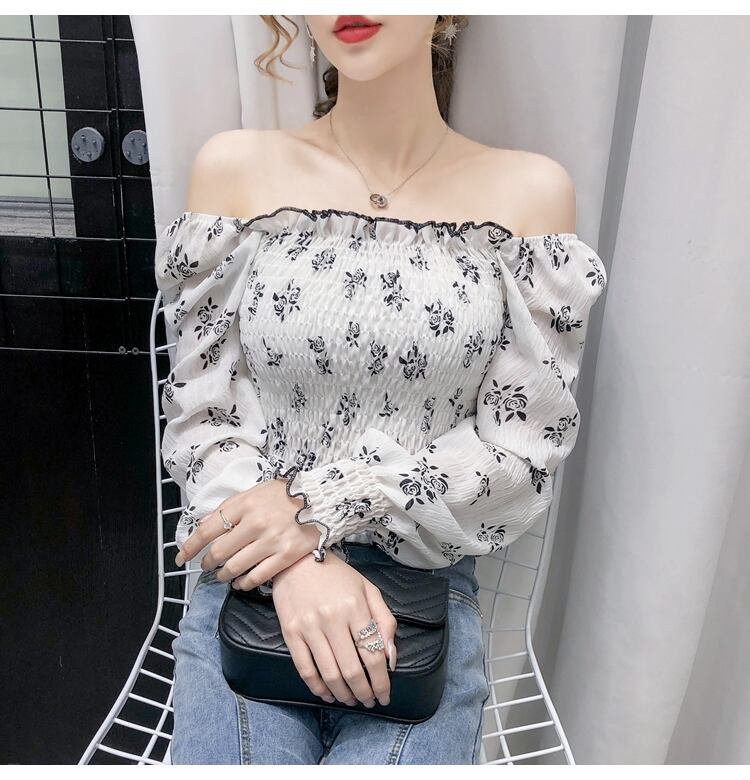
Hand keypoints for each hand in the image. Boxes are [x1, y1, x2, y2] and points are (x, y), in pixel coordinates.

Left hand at [174, 477, 320, 588]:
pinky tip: (240, 582)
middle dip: (208, 563)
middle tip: (207, 566)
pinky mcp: (286, 556)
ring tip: (222, 575)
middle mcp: (256, 523)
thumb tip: (203, 524)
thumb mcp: (255, 492)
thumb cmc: (286, 495)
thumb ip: (230, 507)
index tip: (182, 558)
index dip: (190, 547)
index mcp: (245, 504)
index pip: (208, 530)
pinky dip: (243, 583)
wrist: (322, 499)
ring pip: (235, 567)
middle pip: (219, 552)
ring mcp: (272, 541)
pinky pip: (257, 577)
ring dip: (223, 575)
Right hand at [272, 552, 397, 707]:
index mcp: (355, 606)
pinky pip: (305, 669)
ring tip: (351, 699)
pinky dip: (317, 687)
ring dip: (343, 694)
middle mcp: (332, 618)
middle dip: (364, 692)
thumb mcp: (368, 589)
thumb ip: (385, 620)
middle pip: (352, 669)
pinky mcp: (290, 632)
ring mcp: (309, 626)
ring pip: (330, 673)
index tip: (384, 694)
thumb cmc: (337, 575)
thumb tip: (390, 657)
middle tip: (369, 700)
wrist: (298, 559)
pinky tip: (327, 693)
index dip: (381, 681)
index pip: (373, 654)